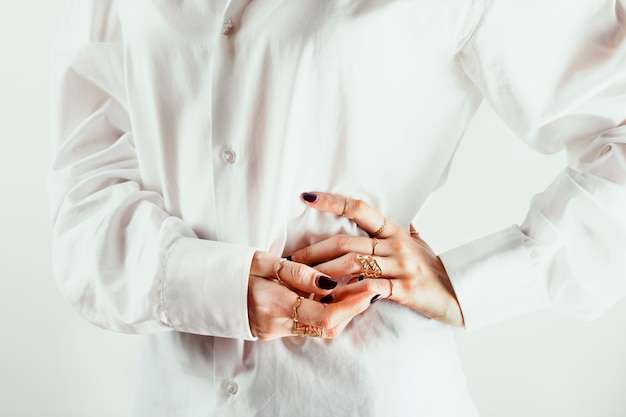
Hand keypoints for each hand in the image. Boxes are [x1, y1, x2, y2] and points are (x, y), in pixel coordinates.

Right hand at [248, 251, 382, 339]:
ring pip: (322, 330)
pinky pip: (310, 328)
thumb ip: (298, 273)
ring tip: (357, 289)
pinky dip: (327, 314)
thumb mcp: (264, 261)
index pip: (325, 315)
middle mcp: (277, 324)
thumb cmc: (236, 269)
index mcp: (274, 303)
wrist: (207, 289)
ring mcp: (276, 331)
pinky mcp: (276, 332)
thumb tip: (329, 282)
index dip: (352, 304)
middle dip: (354, 308)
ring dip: (343, 312)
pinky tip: (335, 297)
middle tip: (371, 287)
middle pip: (329, 327)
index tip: (371, 287)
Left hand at [289, 192, 464, 326]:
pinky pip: (369, 288)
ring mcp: (401, 266)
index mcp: (395, 232)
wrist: (461, 294)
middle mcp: (396, 245)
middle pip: (346, 241)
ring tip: (301, 278)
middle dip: (314, 250)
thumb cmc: (435, 270)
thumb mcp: (420, 245)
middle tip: (290, 258)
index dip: (333, 202)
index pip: (360, 209)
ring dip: (323, 271)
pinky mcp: (405, 289)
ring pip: (353, 263)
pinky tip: (330, 297)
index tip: (306, 197)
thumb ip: (405, 231)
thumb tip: (402, 217)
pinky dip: (347, 292)